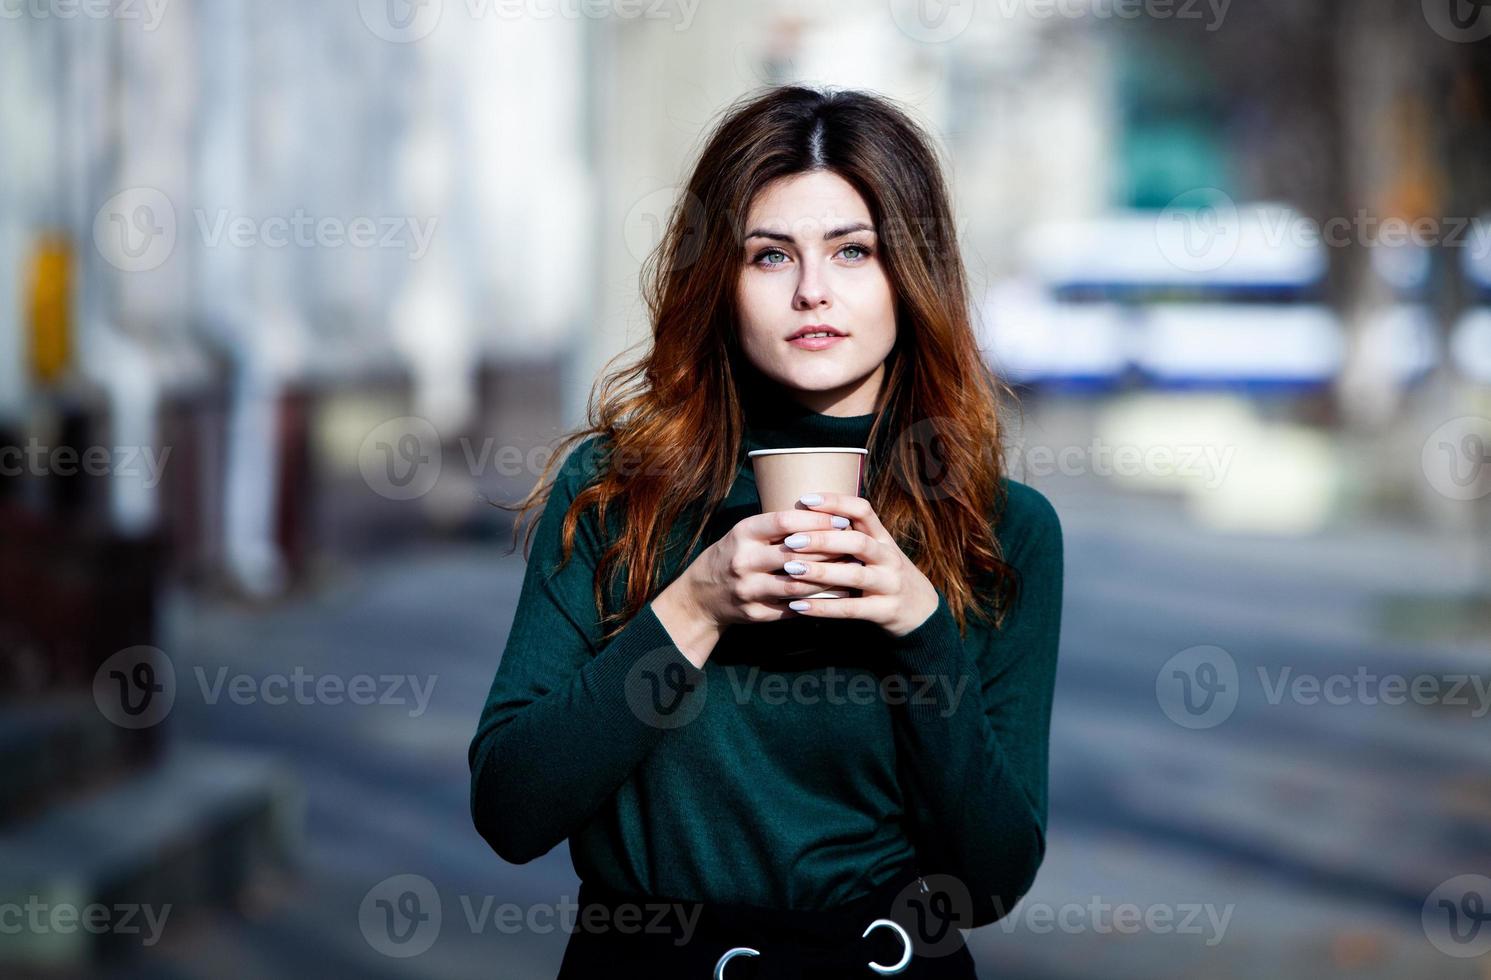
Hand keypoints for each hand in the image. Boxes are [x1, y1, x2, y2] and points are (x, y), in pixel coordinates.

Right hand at [677, 508, 855, 632]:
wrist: (702, 595)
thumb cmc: (734, 554)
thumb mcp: (746, 533)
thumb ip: (777, 526)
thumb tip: (826, 513)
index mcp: (743, 533)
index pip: (784, 521)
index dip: (816, 520)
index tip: (842, 519)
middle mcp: (744, 561)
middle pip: (795, 553)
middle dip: (830, 549)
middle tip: (856, 546)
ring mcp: (749, 589)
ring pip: (798, 585)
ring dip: (829, 579)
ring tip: (853, 571)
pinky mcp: (756, 613)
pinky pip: (794, 608)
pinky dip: (818, 601)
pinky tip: (838, 595)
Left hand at [779, 493, 940, 637]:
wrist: (923, 612)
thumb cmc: (887, 575)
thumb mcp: (877, 551)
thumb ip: (850, 536)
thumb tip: (805, 517)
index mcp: (883, 538)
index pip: (862, 511)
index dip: (836, 502)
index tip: (806, 500)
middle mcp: (889, 558)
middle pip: (857, 542)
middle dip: (823, 540)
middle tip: (791, 541)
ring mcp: (889, 584)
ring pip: (855, 575)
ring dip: (821, 572)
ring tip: (791, 570)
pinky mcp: (885, 611)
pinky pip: (851, 609)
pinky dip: (823, 607)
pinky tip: (798, 606)